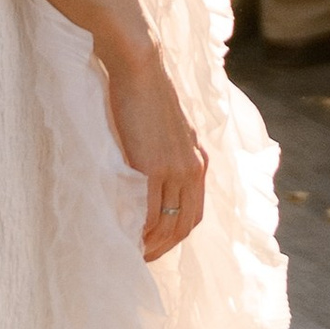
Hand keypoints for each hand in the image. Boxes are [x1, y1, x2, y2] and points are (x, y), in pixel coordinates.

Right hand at [102, 36, 209, 258]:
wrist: (140, 69)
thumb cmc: (146, 93)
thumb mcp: (168, 126)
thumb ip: (168, 149)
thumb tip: (154, 168)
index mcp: (199, 158)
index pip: (194, 210)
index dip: (177, 233)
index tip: (158, 244)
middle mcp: (193, 167)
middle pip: (185, 223)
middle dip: (166, 247)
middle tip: (145, 259)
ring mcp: (175, 169)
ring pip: (169, 223)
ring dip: (154, 245)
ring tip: (135, 255)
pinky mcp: (154, 167)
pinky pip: (151, 212)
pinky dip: (143, 232)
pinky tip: (130, 239)